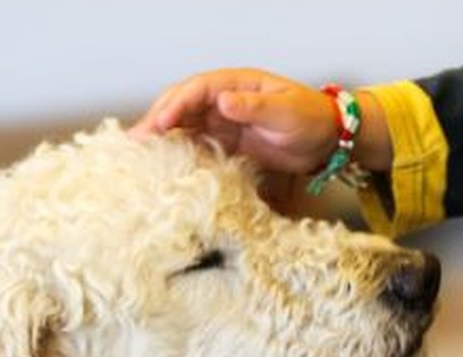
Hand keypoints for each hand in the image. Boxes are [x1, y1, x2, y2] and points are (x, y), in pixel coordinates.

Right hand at [130, 68, 391, 172]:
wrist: (327, 140)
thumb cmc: (310, 119)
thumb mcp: (285, 112)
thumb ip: (254, 108)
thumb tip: (222, 101)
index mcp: (236, 85)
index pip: (196, 90)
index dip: (175, 105)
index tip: (160, 124)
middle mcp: (224, 100)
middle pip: (182, 105)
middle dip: (157, 120)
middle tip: (136, 141)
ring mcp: (222, 121)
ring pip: (183, 125)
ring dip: (161, 138)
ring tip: (139, 154)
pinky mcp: (225, 143)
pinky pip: (196, 145)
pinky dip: (177, 153)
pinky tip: (163, 165)